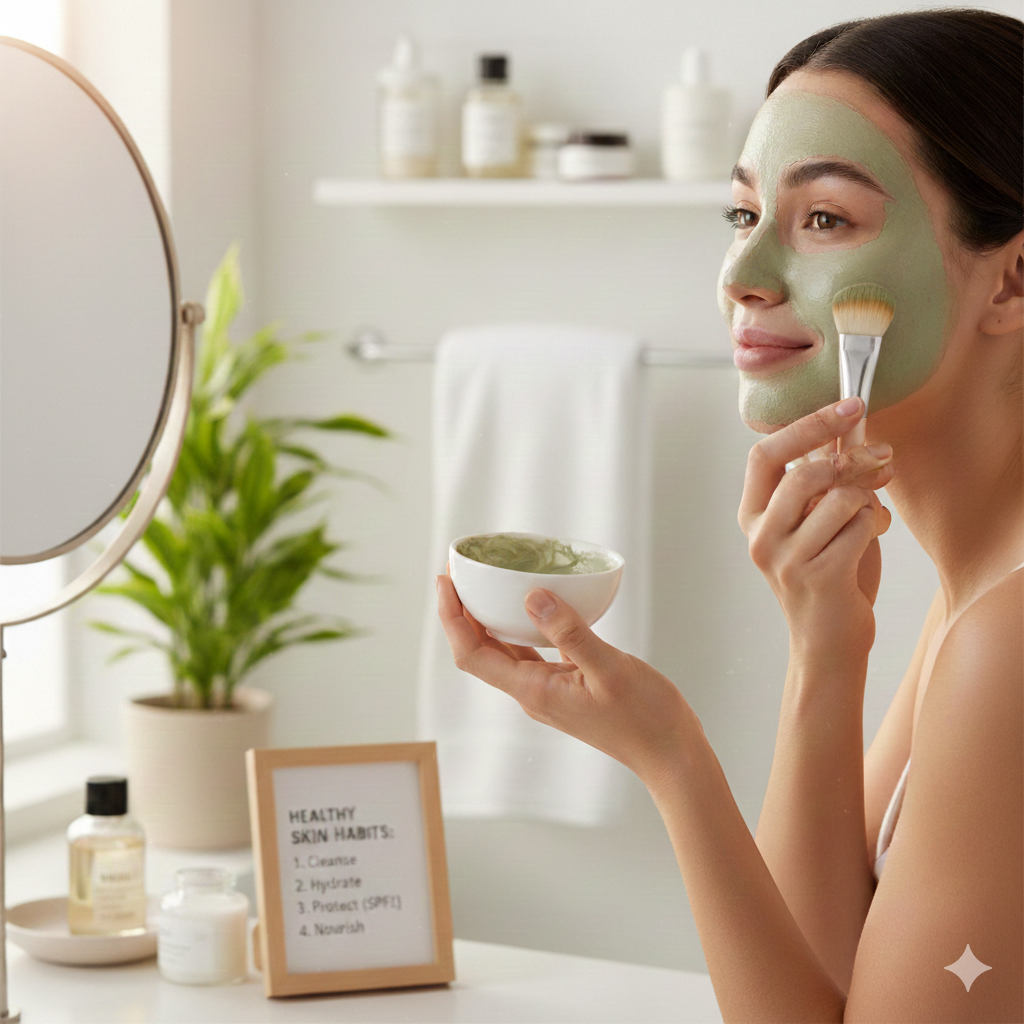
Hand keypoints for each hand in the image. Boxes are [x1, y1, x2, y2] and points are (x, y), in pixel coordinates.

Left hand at [436, 572, 693, 780]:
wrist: (669, 752)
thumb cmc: (645, 718)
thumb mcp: (611, 669)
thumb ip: (571, 633)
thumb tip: (531, 597)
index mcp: (533, 691)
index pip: (472, 655)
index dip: (452, 618)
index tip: (446, 582)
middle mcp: (532, 692)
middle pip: (480, 651)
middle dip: (462, 613)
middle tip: (457, 572)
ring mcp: (548, 690)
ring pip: (504, 651)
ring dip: (487, 619)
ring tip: (483, 584)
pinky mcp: (566, 685)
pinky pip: (532, 652)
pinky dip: (522, 627)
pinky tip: (532, 605)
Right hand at [738, 397, 893, 664]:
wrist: (828, 643)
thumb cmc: (828, 575)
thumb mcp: (817, 522)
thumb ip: (825, 482)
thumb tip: (850, 431)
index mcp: (753, 515)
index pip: (765, 454)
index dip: (808, 425)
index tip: (850, 407)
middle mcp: (760, 535)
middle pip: (804, 473)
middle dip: (853, 459)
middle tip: (883, 457)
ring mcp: (784, 559)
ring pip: (839, 499)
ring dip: (868, 502)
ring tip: (871, 517)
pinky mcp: (816, 577)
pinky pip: (858, 527)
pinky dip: (875, 526)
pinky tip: (871, 538)